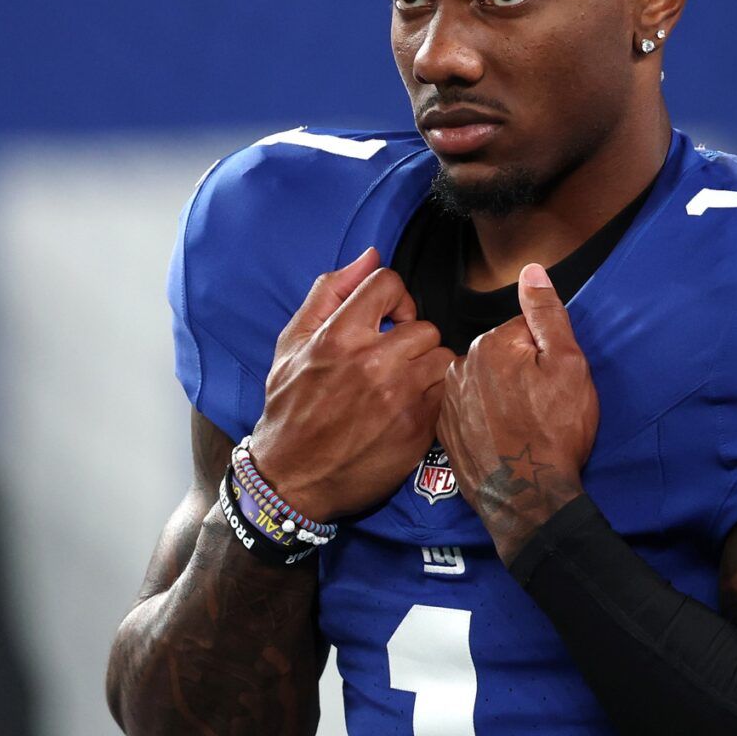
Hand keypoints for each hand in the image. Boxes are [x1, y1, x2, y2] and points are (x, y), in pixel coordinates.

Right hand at [248, 248, 453, 522]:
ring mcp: (399, 398)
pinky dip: (434, 397)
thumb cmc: (289, 407)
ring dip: (427, 368)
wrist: (292, 479)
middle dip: (411, 339)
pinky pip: (447, 394)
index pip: (389, 283)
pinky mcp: (418, 429)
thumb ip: (330, 293)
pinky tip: (410, 407)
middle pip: (424, 325)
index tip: (386, 319)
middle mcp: (372, 364)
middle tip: (394, 358)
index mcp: (338, 336)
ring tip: (405, 383)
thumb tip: (371, 256)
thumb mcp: (292, 343)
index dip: (392, 298)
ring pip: (443, 358)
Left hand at [438, 264, 598, 561]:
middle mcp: (459, 367)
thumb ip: (547, 314)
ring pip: (480, 383)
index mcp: (490, 344)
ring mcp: (447, 401)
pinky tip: (500, 437)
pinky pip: (466, 411)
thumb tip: (532, 270)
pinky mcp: (442, 431)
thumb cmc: (555, 432)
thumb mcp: (568, 366)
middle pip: (497, 355)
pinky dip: (481, 419)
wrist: (529, 498)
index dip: (544, 356)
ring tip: (520, 425)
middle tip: (539, 408)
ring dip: (498, 396)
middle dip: (519, 373)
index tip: (552, 384)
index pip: (521, 331)